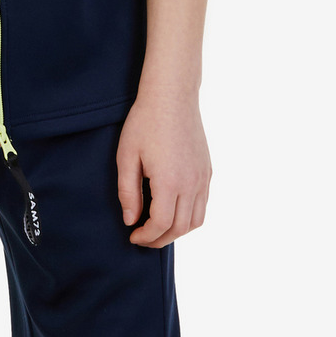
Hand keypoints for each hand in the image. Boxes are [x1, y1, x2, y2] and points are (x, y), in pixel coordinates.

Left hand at [116, 86, 210, 247]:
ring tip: (157, 228)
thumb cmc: (145, 123)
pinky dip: (189, 217)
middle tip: (142, 238)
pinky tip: (172, 211)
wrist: (172, 97)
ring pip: (196, 221)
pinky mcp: (208, 171)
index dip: (146, 237)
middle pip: (180, 228)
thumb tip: (131, 221)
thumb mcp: (127, 157)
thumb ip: (128, 193)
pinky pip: (203, 205)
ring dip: (176, 231)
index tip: (132, 236)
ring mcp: (203, 178)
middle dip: (159, 239)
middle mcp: (191, 183)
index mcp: (169, 181)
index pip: (161, 224)